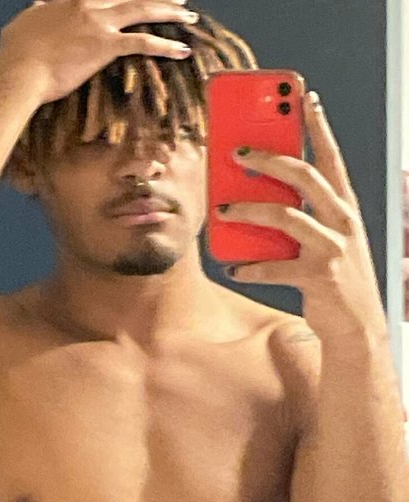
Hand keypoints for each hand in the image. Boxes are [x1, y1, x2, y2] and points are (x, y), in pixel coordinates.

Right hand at [0, 0, 195, 104]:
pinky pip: (143, 43)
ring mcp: (99, 23)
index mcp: (70, 0)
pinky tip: (183, 50)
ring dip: (169, 12)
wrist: (20, 71)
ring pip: (142, 10)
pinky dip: (166, 46)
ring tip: (188, 15)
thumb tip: (40, 6)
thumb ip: (40, 12)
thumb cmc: (18, 54)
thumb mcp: (27, 23)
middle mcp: (87, 5)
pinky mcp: (106, 45)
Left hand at [215, 91, 388, 340]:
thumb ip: (299, 218)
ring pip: (285, 215)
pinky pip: (274, 267)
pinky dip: (250, 267)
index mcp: (344, 208)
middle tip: (235, 151)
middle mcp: (342, 221)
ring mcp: (333, 248)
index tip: (304, 98)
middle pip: (303, 175)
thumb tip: (252, 200)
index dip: (318, 126)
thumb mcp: (325, 240)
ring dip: (247, 208)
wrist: (358, 326)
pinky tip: (232, 267)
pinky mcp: (319, 277)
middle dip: (267, 158)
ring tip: (221, 207)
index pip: (331, 158)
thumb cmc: (335, 276)